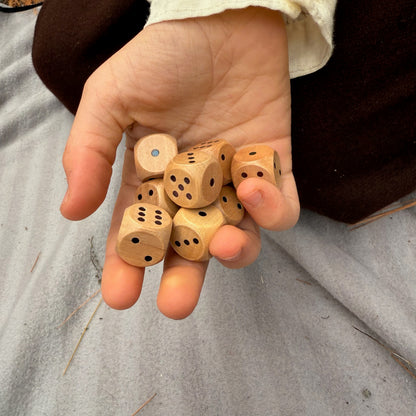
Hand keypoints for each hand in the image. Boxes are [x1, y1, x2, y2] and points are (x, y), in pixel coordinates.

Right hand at [60, 7, 299, 318]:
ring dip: (232, 251)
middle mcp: (194, 189)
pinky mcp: (273, 167)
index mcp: (152, 178)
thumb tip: (72, 211)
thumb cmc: (164, 56)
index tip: (122, 296)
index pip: (139, 232)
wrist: (223, 21)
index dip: (128, 265)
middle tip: (175, 304)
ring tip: (223, 244)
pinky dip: (272, 209)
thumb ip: (89, 151)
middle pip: (190, 248)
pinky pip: (280, 206)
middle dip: (184, 280)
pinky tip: (254, 187)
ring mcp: (234, 182)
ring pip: (238, 237)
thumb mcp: (112, 97)